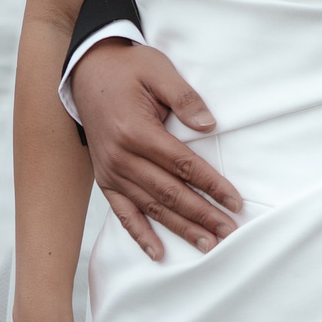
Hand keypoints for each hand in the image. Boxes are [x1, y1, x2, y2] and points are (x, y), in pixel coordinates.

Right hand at [71, 39, 244, 259]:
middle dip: (202, 215)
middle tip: (229, 233)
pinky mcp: (104, 179)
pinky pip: (122, 212)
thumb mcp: (159, 70)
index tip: (235, 202)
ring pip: (151, 207)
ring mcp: (111, 171)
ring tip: (207, 245)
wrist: (87, 72)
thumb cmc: (128, 69)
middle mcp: (121, 157)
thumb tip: (209, 125)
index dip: (211, 185)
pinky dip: (140, 234)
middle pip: (170, 193)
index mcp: (137, 131)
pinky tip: (158, 252)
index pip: (183, 165)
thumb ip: (185, 98)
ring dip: (180, 229)